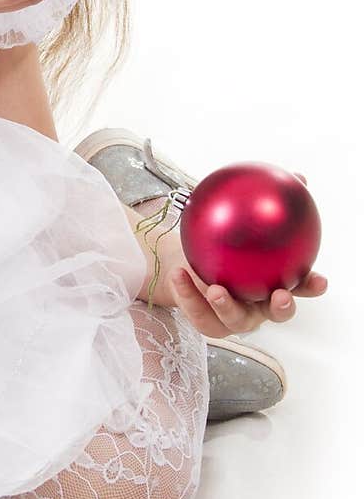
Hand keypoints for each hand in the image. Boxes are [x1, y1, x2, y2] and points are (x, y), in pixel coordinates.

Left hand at [169, 171, 327, 337]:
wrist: (188, 262)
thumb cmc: (223, 240)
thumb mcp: (241, 217)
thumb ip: (267, 201)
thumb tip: (297, 177)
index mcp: (274, 283)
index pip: (300, 286)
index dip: (311, 286)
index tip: (320, 281)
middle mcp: (259, 304)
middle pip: (276, 313)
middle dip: (282, 308)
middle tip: (280, 295)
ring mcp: (234, 316)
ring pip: (235, 320)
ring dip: (226, 306)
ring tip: (215, 290)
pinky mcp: (209, 321)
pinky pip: (199, 313)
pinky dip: (187, 295)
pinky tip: (178, 274)